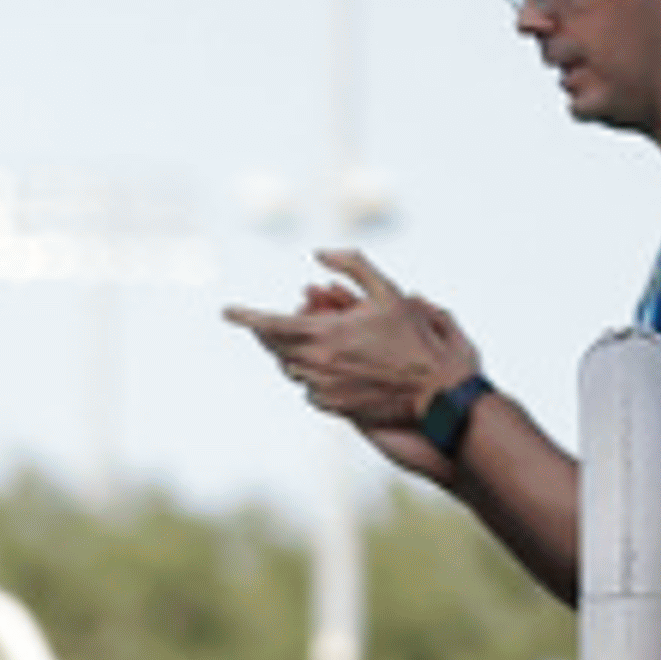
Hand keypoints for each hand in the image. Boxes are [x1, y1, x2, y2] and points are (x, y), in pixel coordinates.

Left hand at [222, 249, 480, 458]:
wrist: (434, 391)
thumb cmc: (415, 338)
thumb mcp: (391, 293)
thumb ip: (354, 266)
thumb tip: (319, 254)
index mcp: (326, 334)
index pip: (270, 325)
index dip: (245, 317)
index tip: (226, 311)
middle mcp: (316, 363)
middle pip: (275, 346)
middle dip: (272, 330)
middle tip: (284, 318)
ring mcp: (321, 387)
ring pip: (290, 366)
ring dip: (295, 350)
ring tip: (321, 338)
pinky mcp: (329, 406)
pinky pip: (308, 385)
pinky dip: (314, 370)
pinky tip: (338, 363)